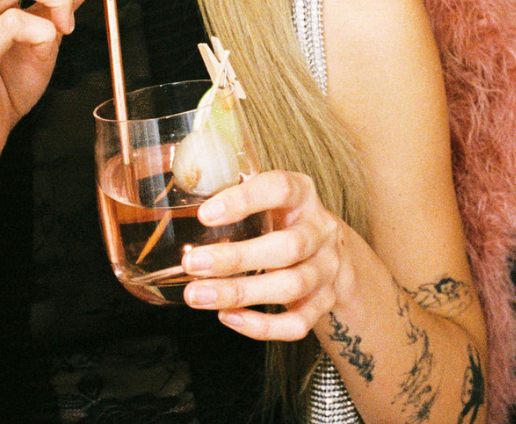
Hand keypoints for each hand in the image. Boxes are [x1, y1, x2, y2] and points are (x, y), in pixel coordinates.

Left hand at [180, 170, 350, 339]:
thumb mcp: (271, 199)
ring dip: (240, 293)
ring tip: (198, 295)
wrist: (334, 252)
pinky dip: (262, 326)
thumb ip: (239, 200)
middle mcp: (321, 230)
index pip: (280, 189)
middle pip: (288, 246)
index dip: (244, 200)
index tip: (205, 214)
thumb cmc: (287, 220)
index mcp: (303, 194)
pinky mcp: (325, 303)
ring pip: (291, 286)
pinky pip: (298, 323)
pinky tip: (228, 317)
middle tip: (192, 263)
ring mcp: (327, 269)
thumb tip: (181, 212)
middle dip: (236, 258)